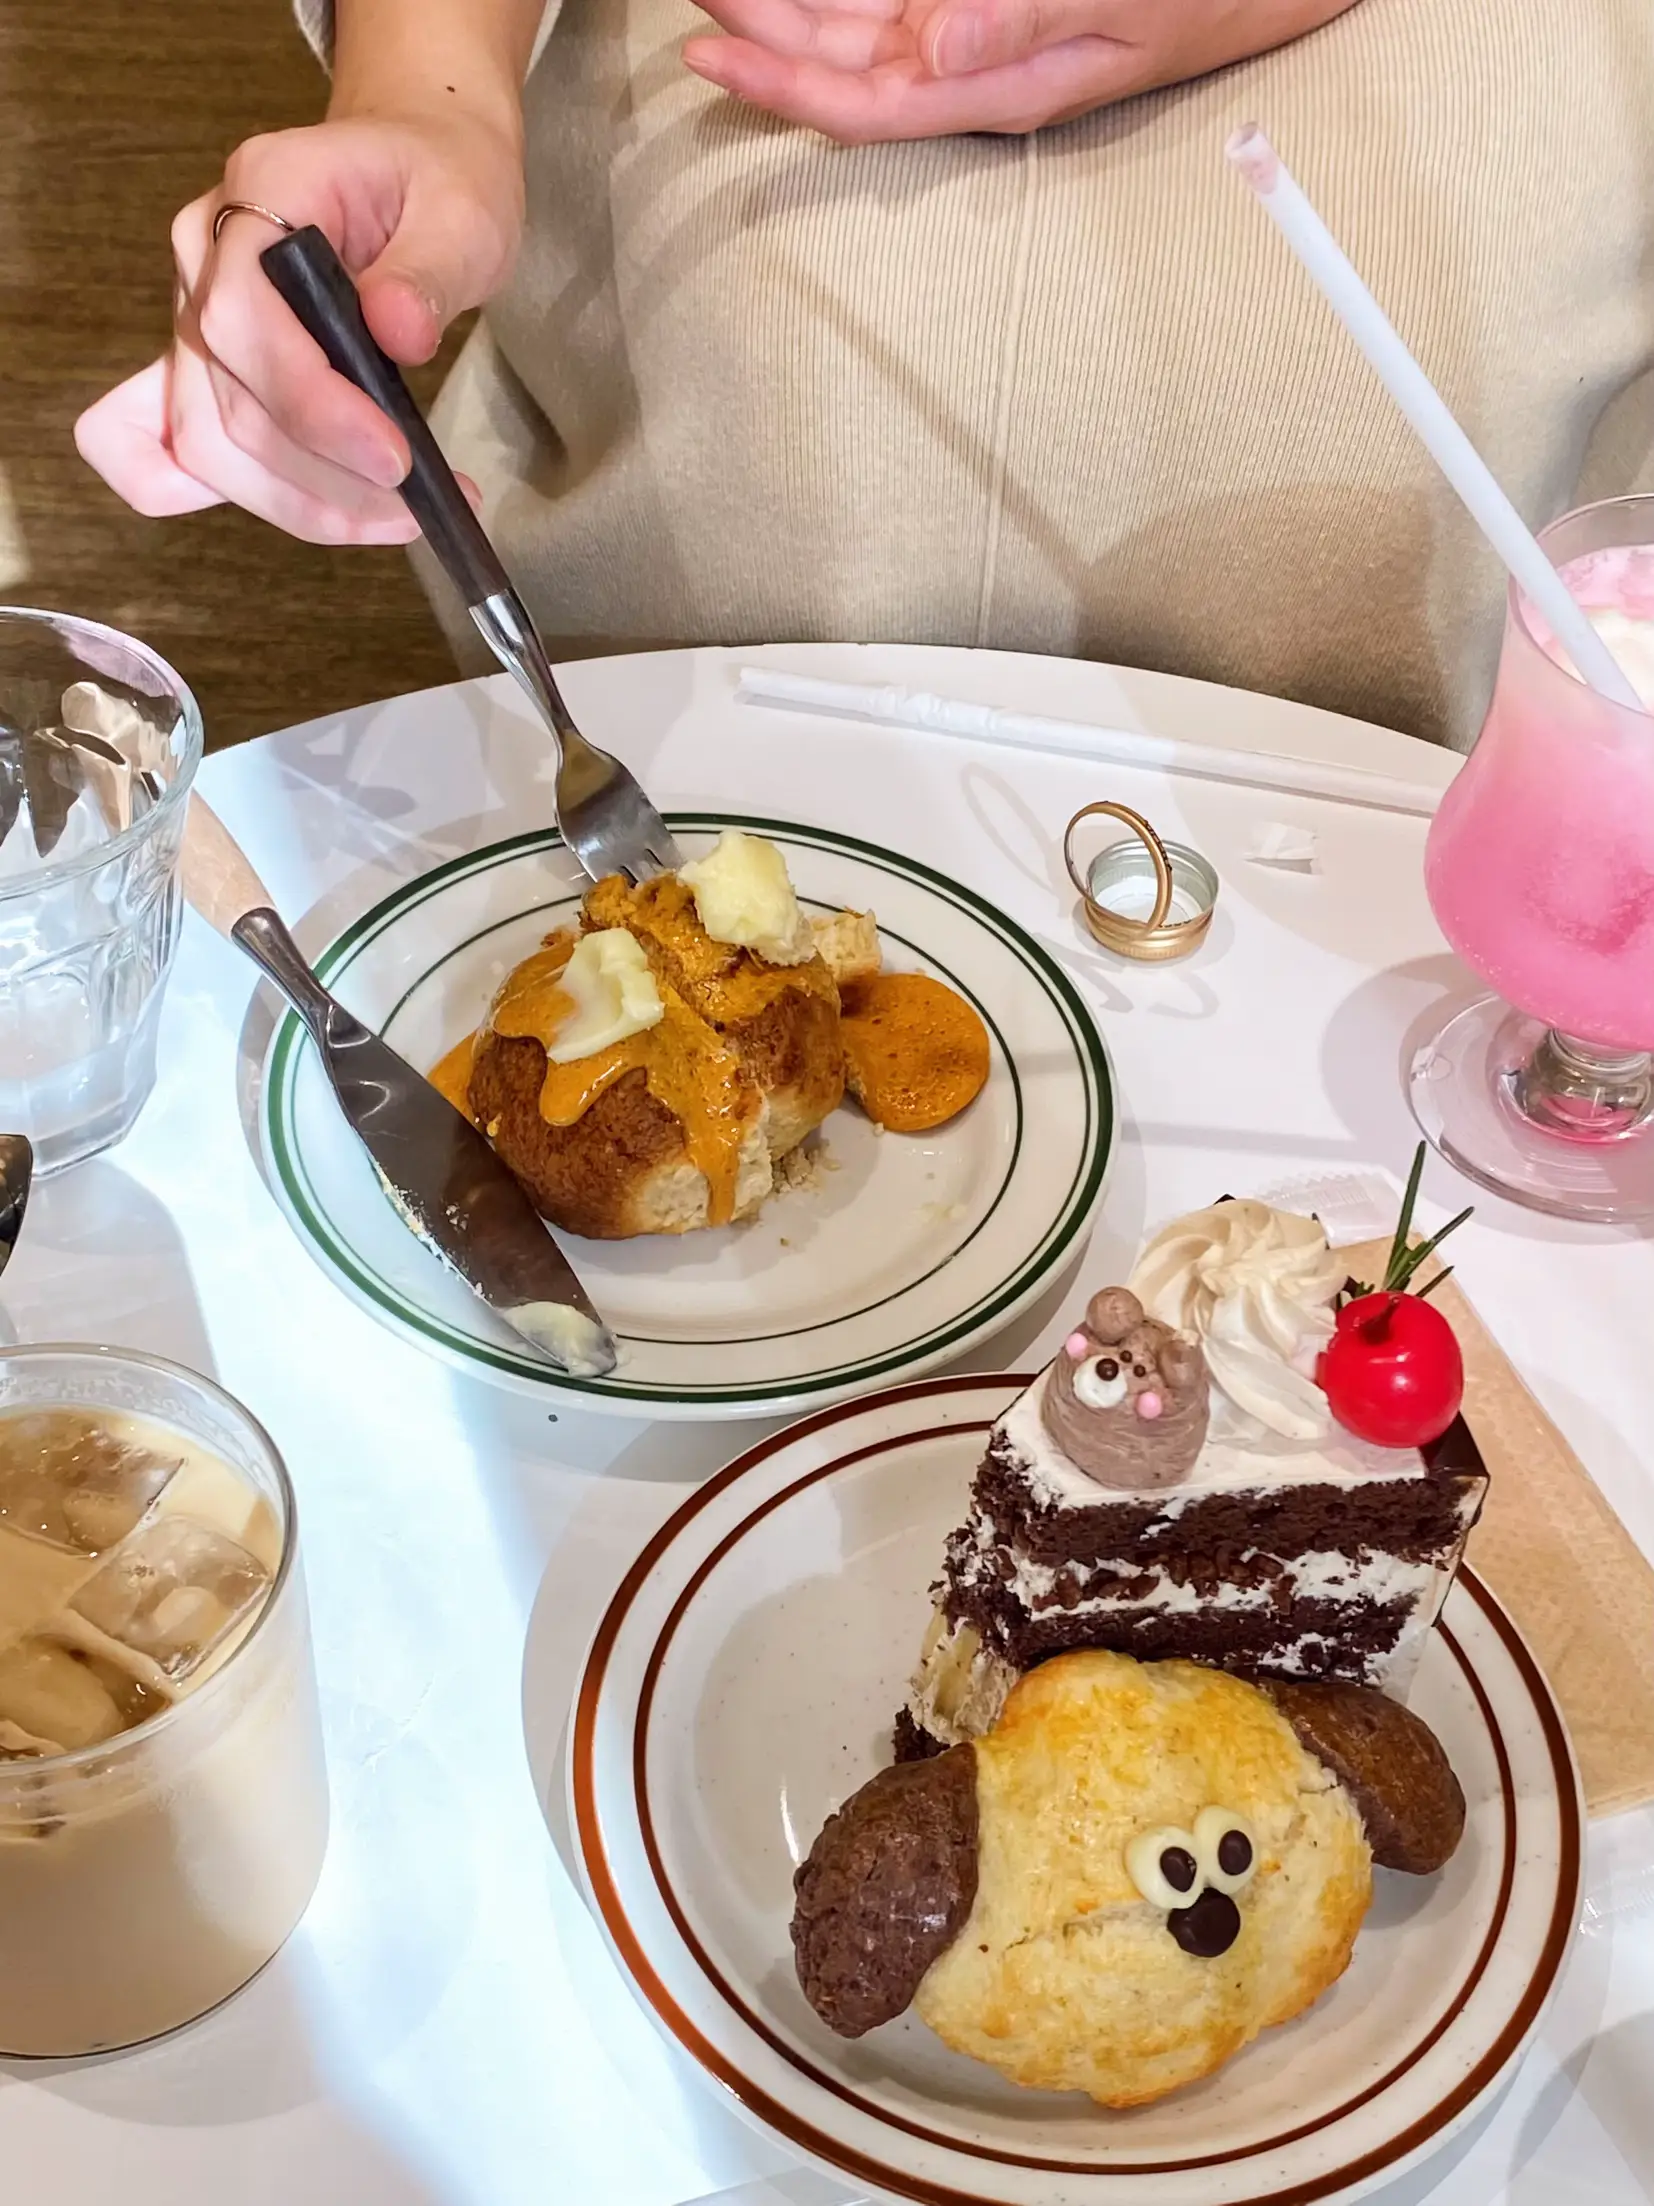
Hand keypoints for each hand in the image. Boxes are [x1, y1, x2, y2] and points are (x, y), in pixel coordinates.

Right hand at [75, 106, 524, 543]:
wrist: (414, 169)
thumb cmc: (438, 182)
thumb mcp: (463, 213)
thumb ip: (429, 274)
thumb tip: (397, 332)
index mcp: (261, 193)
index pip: (243, 320)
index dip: (313, 407)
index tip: (396, 460)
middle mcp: (204, 256)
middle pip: (224, 403)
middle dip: (324, 476)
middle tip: (421, 504)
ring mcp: (193, 315)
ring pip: (207, 446)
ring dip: (302, 504)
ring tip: (401, 516)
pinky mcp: (204, 368)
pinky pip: (166, 449)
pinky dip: (229, 496)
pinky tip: (305, 513)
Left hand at [683, 0, 1358, 141]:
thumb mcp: (1122, 6)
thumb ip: (1028, 20)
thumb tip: (935, 49)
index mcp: (993, 89)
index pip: (863, 100)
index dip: (779, 82)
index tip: (707, 56)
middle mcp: (967, 64)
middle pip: (840, 59)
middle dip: (763, 29)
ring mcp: (972, 26)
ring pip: (855, 19)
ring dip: (790, 0)